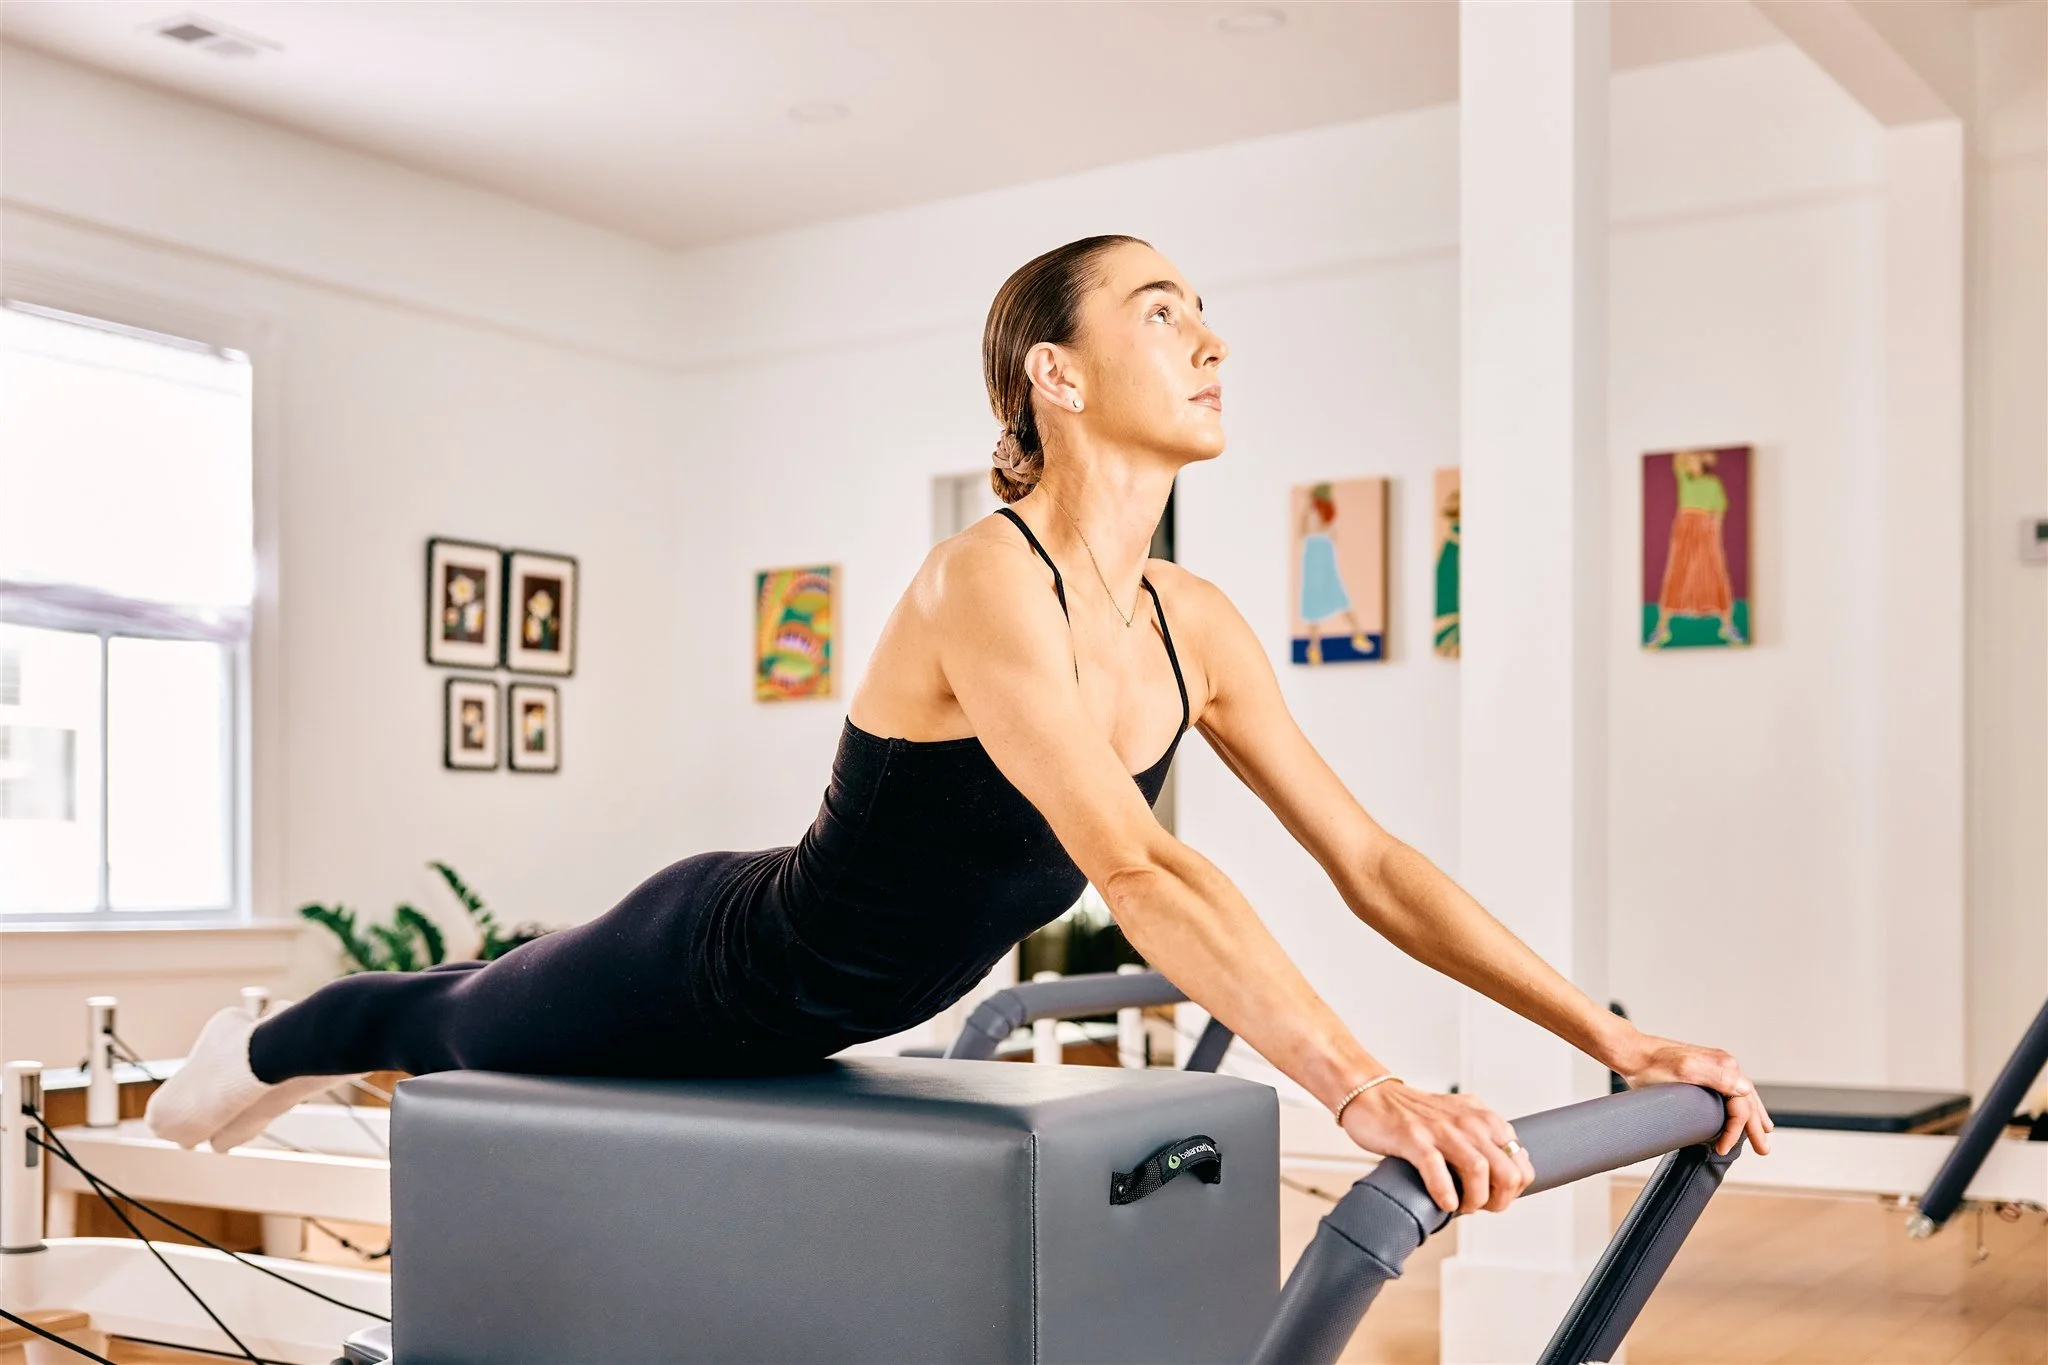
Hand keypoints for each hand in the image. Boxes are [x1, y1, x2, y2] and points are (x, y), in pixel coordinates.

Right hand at [1339, 1082, 1535, 1214]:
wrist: (1372, 1096)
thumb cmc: (1415, 1116)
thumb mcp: (1461, 1119)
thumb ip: (1485, 1139)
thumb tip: (1505, 1174)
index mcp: (1484, 1119)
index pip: (1521, 1162)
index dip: (1512, 1189)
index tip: (1493, 1197)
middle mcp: (1468, 1122)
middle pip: (1507, 1171)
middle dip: (1499, 1200)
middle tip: (1478, 1207)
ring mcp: (1440, 1129)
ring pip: (1478, 1170)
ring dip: (1474, 1200)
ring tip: (1460, 1207)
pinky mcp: (1413, 1137)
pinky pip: (1436, 1168)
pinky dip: (1444, 1192)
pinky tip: (1443, 1202)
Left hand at [1616, 1033, 1772, 1156]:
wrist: (1633, 1054)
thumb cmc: (1653, 1066)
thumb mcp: (1684, 1071)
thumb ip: (1716, 1077)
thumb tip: (1744, 1089)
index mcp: (1724, 1066)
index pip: (1742, 1106)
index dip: (1736, 1131)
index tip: (1722, 1149)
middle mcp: (1725, 1064)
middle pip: (1747, 1101)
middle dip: (1755, 1127)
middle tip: (1763, 1150)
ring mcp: (1717, 1067)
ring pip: (1742, 1096)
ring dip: (1753, 1116)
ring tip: (1763, 1132)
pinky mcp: (1706, 1071)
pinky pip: (1731, 1091)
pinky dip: (1740, 1105)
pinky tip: (1740, 1112)